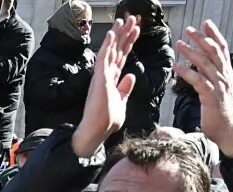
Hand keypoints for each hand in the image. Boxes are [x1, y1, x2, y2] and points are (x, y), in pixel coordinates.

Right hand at [73, 14, 139, 157]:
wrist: (97, 132)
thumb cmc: (107, 122)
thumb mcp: (122, 104)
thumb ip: (125, 90)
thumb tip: (130, 76)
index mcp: (112, 81)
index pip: (122, 58)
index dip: (128, 43)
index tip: (135, 31)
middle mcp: (106, 76)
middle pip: (117, 51)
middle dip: (124, 35)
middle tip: (131, 19)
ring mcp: (102, 76)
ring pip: (111, 50)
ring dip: (117, 35)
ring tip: (123, 20)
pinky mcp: (99, 79)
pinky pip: (103, 58)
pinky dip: (108, 45)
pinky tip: (112, 33)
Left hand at [174, 22, 232, 159]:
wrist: (230, 131)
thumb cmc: (221, 114)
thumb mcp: (218, 93)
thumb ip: (213, 81)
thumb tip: (205, 75)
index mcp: (226, 74)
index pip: (222, 49)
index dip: (214, 35)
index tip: (206, 24)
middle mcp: (224, 76)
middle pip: (213, 52)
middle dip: (201, 39)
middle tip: (189, 29)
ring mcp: (219, 86)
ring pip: (205, 64)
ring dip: (190, 52)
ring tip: (179, 44)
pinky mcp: (211, 97)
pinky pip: (198, 81)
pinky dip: (186, 72)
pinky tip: (176, 66)